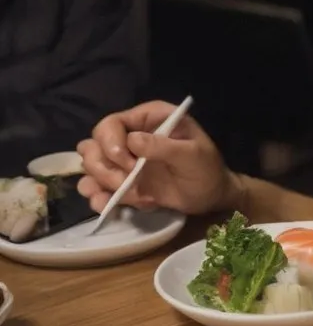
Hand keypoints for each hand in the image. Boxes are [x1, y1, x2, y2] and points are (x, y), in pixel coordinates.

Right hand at [77, 101, 241, 215]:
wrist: (210, 197)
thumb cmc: (206, 169)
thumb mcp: (192, 155)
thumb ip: (163, 146)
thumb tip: (131, 140)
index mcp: (150, 119)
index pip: (111, 123)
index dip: (111, 144)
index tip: (129, 165)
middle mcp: (131, 135)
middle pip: (93, 145)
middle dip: (106, 168)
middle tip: (129, 182)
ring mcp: (124, 160)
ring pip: (90, 167)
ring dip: (104, 184)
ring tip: (132, 196)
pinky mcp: (121, 182)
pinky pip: (94, 188)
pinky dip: (101, 199)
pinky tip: (115, 206)